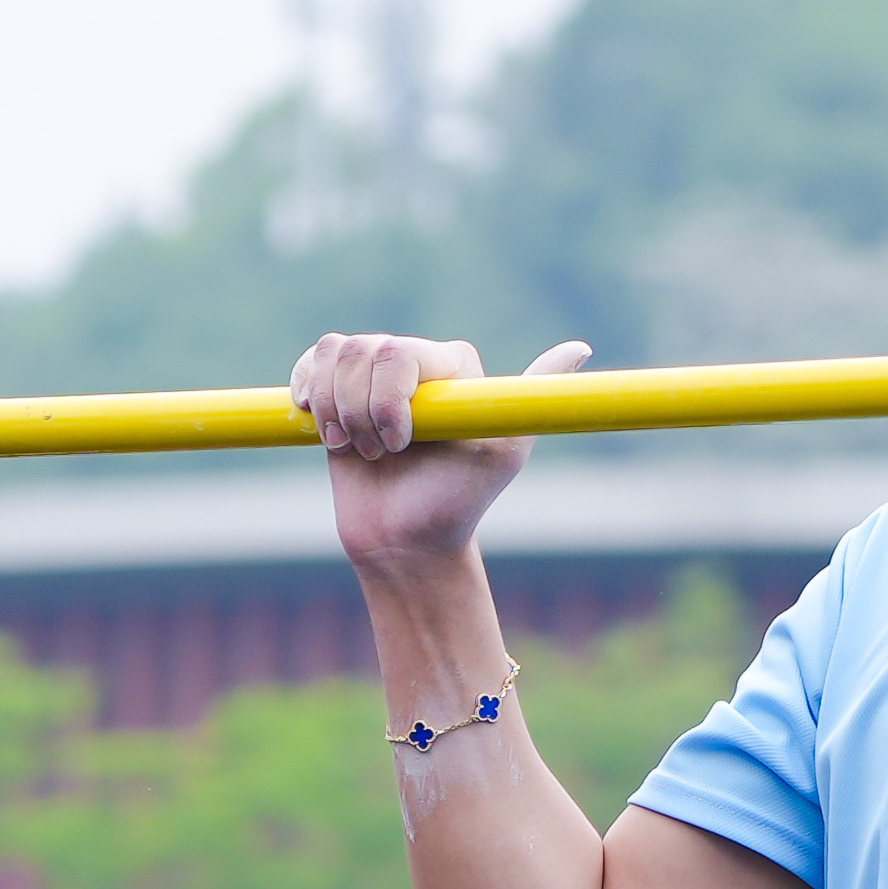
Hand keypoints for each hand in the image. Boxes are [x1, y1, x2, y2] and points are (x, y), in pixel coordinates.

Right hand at [300, 332, 590, 582]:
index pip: (397, 352)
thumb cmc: (457, 502)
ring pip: (332, 356)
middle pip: (360, 351)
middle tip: (383, 455)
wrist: (405, 540)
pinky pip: (310, 362)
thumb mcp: (504, 452)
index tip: (403, 445)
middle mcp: (415, 358)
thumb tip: (580, 348)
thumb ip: (534, 398)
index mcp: (454, 362)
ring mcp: (373, 371)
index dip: (388, 401)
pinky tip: (322, 427)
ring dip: (336, 413)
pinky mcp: (335, 387)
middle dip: (361, 413)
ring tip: (360, 449)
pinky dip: (307, 393)